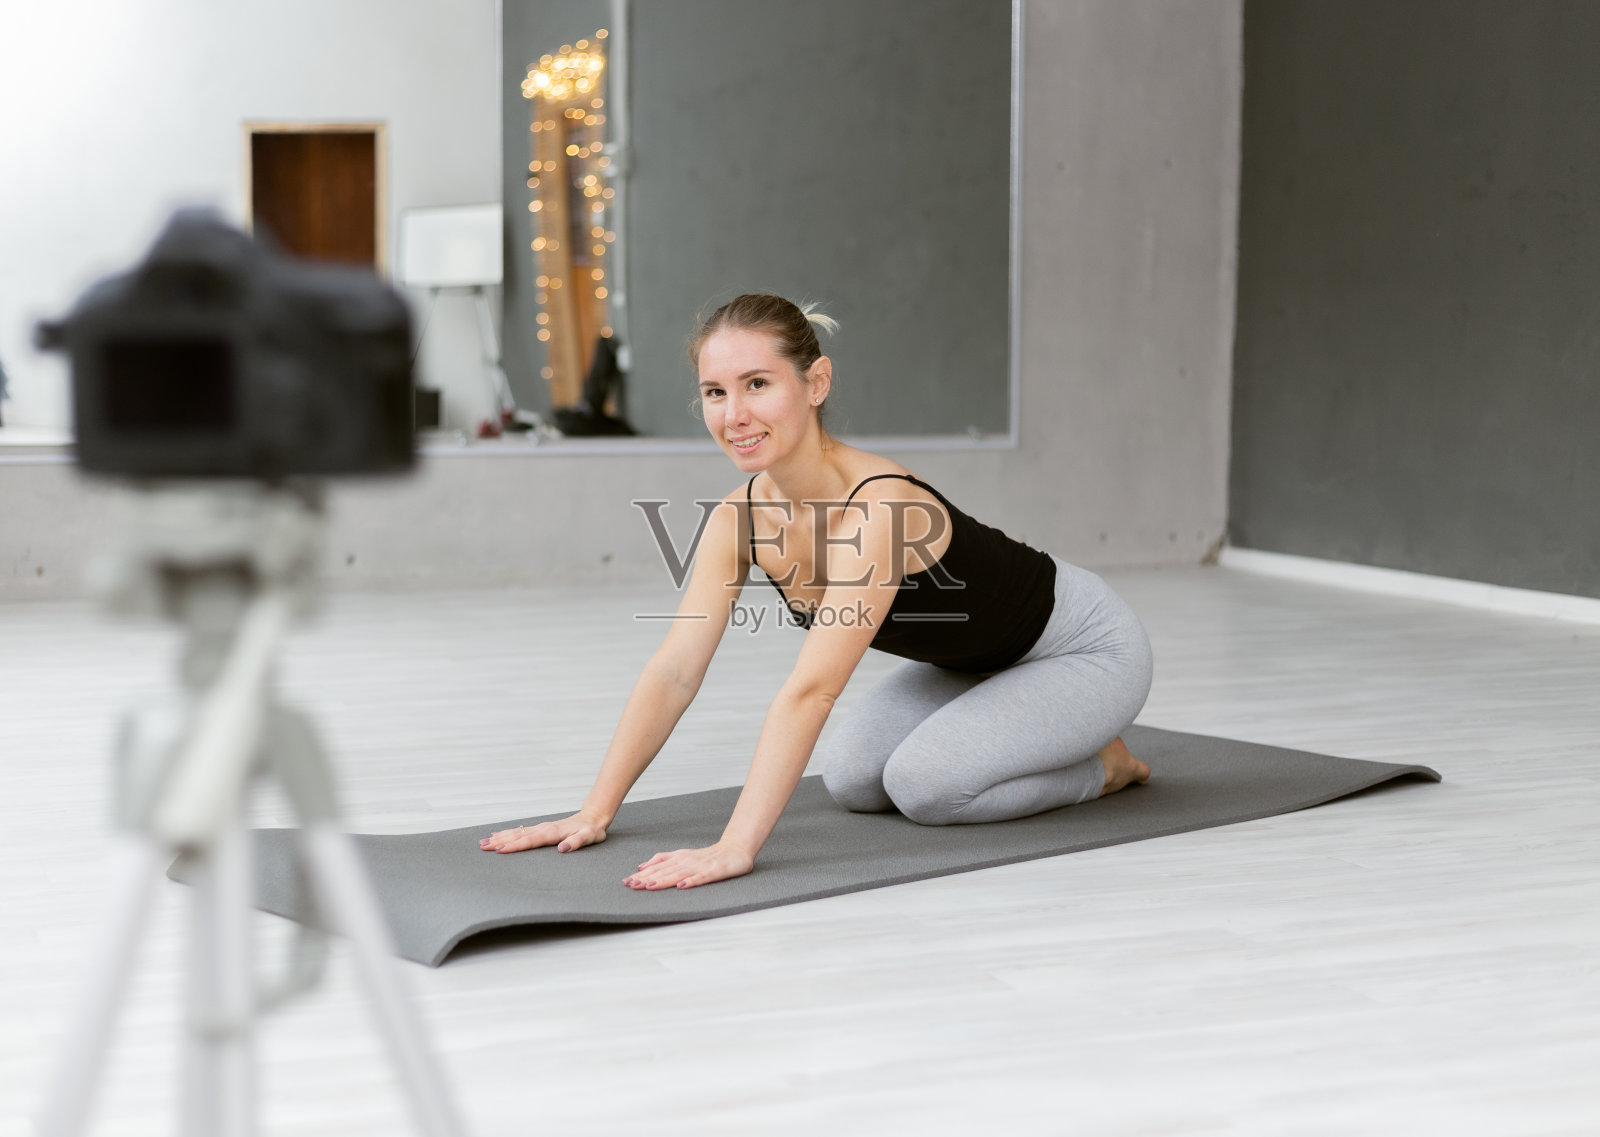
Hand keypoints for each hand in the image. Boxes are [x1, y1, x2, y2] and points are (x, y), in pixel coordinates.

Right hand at [479, 810, 608, 853]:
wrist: (593, 817)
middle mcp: (543, 828)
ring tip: (484, 842)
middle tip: (483, 847)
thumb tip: (563, 848)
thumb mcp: (588, 837)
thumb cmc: (591, 830)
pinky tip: (497, 835)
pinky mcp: (540, 829)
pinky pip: (520, 831)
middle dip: (500, 841)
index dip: (515, 846)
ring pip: (516, 832)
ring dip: (500, 837)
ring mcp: (541, 828)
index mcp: (552, 832)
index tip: (500, 850)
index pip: (530, 840)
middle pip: (518, 835)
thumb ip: (576, 842)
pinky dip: (507, 833)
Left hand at [623, 842, 753, 890]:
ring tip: (650, 886)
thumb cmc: (708, 856)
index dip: (641, 874)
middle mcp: (686, 860)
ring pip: (678, 874)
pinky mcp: (713, 871)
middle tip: (631, 885)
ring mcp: (700, 866)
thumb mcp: (682, 856)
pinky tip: (682, 886)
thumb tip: (641, 866)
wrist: (734, 850)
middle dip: (647, 878)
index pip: (656, 866)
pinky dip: (691, 881)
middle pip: (664, 871)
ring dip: (663, 880)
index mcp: (678, 858)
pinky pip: (701, 877)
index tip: (626, 882)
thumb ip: (663, 859)